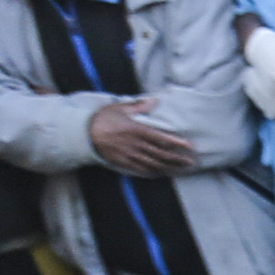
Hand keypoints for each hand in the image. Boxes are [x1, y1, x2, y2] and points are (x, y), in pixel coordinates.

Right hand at [83, 99, 202, 177]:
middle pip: (160, 154)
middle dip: (177, 159)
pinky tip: (161, 173)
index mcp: (136, 130)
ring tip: (180, 170)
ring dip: (168, 167)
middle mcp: (135, 144)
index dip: (176, 143)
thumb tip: (154, 101)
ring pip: (153, 164)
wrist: (83, 134)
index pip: (161, 138)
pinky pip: (140, 169)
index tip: (189, 146)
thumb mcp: (120, 108)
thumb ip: (138, 106)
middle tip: (191, 163)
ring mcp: (129, 155)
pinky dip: (152, 172)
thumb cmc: (102, 118)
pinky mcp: (122, 162)